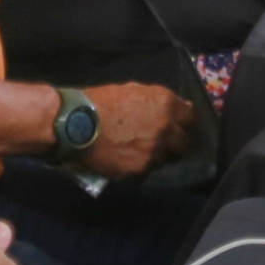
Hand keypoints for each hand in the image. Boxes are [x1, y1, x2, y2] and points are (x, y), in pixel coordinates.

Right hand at [76, 82, 193, 178]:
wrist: (74, 124)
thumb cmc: (100, 102)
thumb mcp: (134, 91)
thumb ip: (157, 101)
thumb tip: (176, 107)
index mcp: (166, 105)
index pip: (190, 118)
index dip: (182, 121)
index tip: (175, 125)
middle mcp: (166, 129)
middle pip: (183, 143)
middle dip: (173, 142)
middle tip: (159, 142)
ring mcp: (154, 152)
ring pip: (165, 160)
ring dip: (156, 157)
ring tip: (138, 153)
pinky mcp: (139, 171)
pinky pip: (146, 173)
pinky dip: (138, 169)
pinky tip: (126, 162)